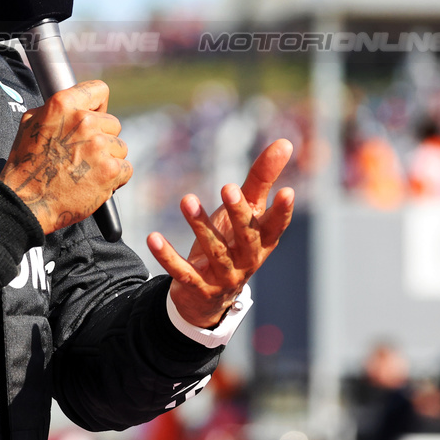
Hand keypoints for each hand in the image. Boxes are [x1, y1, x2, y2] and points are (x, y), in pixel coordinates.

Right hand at [0, 80, 130, 233]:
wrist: (26, 202)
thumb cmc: (26, 164)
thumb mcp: (31, 123)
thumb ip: (56, 109)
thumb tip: (75, 105)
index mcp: (64, 104)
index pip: (99, 90)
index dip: (98, 106)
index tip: (95, 117)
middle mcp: (84, 121)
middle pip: (113, 124)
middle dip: (102, 138)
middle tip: (82, 155)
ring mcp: (99, 146)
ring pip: (120, 147)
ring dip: (108, 159)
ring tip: (86, 171)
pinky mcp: (110, 170)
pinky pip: (126, 168)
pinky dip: (115, 178)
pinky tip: (95, 182)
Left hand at [148, 139, 294, 327]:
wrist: (209, 296)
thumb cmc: (232, 241)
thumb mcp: (247, 211)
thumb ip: (262, 179)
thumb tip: (285, 143)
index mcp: (262, 241)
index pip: (275, 226)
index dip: (282, 211)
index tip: (287, 191)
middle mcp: (247, 260)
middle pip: (246, 237)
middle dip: (238, 213)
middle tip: (228, 187)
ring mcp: (223, 277)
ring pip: (214, 251)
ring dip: (200, 226)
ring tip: (186, 200)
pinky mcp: (198, 288)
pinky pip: (183, 272)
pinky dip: (167, 256)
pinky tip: (153, 237)